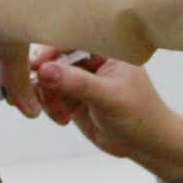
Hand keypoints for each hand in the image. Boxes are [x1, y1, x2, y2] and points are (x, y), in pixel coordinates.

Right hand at [34, 49, 182, 181]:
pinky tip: (64, 119)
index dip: (52, 49)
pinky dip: (51, 107)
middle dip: (46, 78)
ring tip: (61, 113)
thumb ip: (78, 83)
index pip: (73, 37)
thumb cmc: (141, 117)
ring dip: (48, 96)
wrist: (146, 145)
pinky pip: (50, 96)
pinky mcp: (73, 97)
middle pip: (55, 58)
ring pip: (49, 79)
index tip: (37, 64)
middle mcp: (92, 59)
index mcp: (107, 48)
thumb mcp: (109, 97)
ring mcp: (81, 78)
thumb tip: (45, 70)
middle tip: (45, 95)